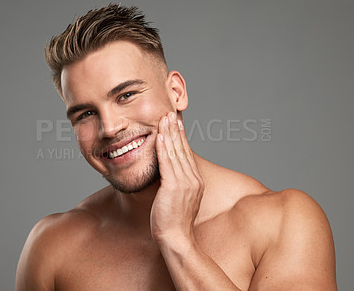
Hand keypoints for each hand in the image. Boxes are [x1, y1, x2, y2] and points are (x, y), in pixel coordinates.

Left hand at [150, 112, 203, 244]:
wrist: (175, 238)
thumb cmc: (173, 221)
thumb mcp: (179, 198)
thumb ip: (176, 183)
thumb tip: (167, 173)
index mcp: (195, 181)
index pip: (187, 154)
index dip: (180, 137)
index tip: (175, 124)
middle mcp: (193, 179)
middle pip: (182, 149)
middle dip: (175, 130)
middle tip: (170, 114)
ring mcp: (185, 182)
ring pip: (175, 152)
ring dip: (168, 134)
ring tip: (164, 119)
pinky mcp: (173, 187)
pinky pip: (167, 162)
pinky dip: (162, 147)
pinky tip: (158, 136)